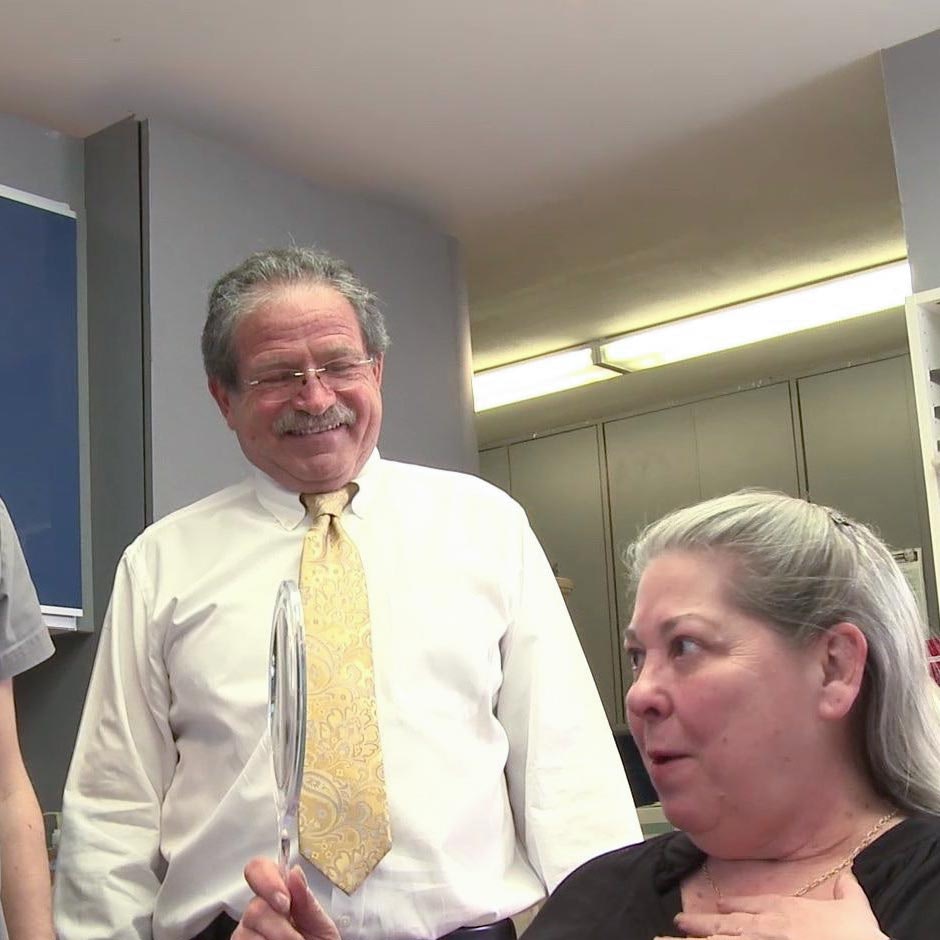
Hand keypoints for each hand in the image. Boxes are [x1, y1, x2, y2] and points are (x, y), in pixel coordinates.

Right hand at [234, 858, 341, 939]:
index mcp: (278, 895)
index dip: (268, 882)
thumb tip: (295, 872)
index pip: (258, 869)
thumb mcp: (319, 924)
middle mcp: (256, 912)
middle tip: (296, 939)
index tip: (286, 902)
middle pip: (254, 908)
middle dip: (279, 927)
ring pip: (245, 933)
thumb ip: (306, 901)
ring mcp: (245, 933)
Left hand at [654, 869, 888, 939]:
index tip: (719, 906)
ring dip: (696, 938)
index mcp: (782, 911)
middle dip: (701, 923)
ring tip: (670, 937)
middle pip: (725, 923)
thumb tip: (848, 874)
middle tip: (679, 921)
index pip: (749, 906)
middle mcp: (765, 926)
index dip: (732, 907)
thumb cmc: (855, 935)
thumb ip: (847, 891)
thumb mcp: (854, 909)